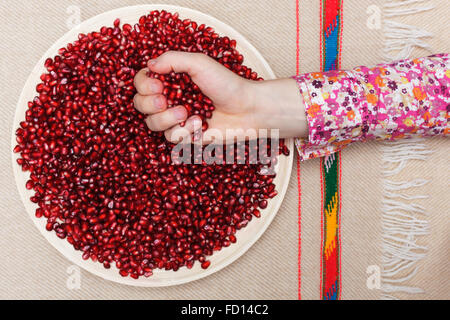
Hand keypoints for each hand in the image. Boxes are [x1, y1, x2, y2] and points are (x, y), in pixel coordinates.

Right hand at [133, 51, 306, 143]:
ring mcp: (177, 119)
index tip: (157, 85)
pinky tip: (200, 123)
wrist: (248, 110)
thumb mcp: (200, 64)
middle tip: (165, 101)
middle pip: (140, 104)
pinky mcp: (186, 136)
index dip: (143, 85)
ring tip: (186, 112)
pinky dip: (185, 131)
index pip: (142, 82)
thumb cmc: (227, 84)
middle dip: (150, 104)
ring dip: (167, 118)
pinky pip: (171, 137)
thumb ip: (172, 60)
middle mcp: (170, 99)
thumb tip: (149, 65)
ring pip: (152, 123)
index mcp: (171, 79)